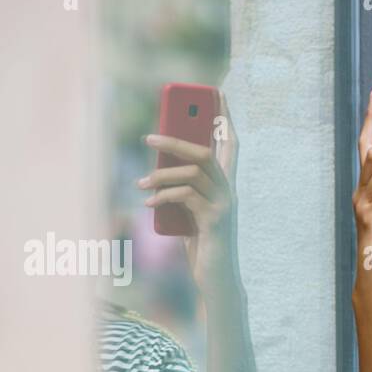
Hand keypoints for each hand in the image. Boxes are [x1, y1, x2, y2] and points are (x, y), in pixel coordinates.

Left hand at [139, 89, 239, 291]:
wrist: (214, 277)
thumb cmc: (199, 243)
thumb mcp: (186, 209)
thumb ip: (180, 187)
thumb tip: (158, 166)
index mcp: (224, 184)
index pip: (230, 144)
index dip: (225, 118)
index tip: (217, 93)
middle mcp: (229, 191)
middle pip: (206, 152)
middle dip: (176, 140)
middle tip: (148, 137)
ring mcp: (224, 205)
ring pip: (194, 172)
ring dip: (162, 174)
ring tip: (141, 183)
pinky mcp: (215, 220)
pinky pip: (187, 196)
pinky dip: (164, 197)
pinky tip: (148, 204)